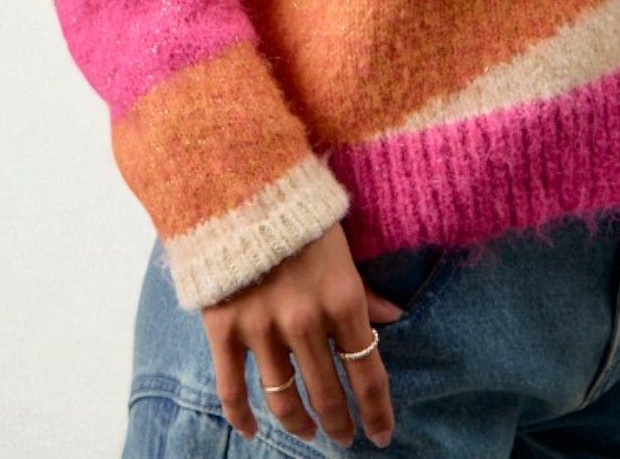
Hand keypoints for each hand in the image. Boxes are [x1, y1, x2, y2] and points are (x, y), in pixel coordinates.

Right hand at [201, 221, 405, 447]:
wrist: (239, 186)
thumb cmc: (299, 216)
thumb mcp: (342, 248)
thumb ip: (364, 290)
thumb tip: (395, 318)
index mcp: (342, 299)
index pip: (368, 373)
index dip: (377, 412)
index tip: (382, 436)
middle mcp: (305, 321)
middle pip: (327, 394)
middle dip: (340, 424)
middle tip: (344, 437)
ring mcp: (262, 328)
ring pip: (284, 400)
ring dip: (300, 424)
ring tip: (309, 431)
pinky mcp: (224, 329)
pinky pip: (232, 390)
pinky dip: (243, 418)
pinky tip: (253, 432)